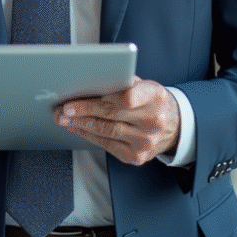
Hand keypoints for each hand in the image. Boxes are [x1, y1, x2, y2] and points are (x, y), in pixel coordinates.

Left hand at [55, 77, 180, 165]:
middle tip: (64, 108)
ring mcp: (146, 141)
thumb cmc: (151, 101)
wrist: (172, 126)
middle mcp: (153, 121)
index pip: (127, 97)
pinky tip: (77, 128)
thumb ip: (122, 82)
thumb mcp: (144, 85)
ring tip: (65, 118)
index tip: (79, 96)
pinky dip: (89, 136)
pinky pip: (108, 145)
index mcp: (155, 97)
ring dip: (81, 124)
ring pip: (106, 131)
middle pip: (111, 115)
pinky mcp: (137, 156)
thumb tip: (89, 80)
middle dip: (83, 111)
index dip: (101, 99)